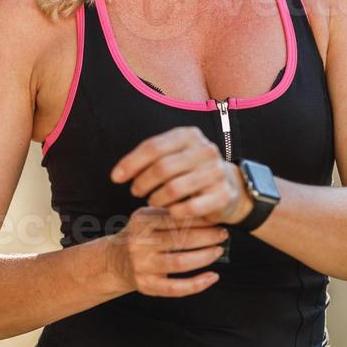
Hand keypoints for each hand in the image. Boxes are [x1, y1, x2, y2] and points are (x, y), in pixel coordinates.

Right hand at [105, 207, 228, 296]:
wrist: (114, 261)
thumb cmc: (140, 236)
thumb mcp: (148, 219)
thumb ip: (170, 214)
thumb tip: (207, 212)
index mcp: (140, 222)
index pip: (174, 218)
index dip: (198, 219)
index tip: (216, 218)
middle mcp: (138, 243)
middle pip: (179, 239)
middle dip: (206, 236)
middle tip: (223, 234)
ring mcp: (141, 266)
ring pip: (180, 263)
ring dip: (204, 257)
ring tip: (219, 251)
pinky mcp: (146, 285)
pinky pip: (176, 288)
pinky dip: (198, 284)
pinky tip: (213, 277)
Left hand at [111, 126, 251, 224]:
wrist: (230, 186)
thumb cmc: (190, 170)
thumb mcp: (173, 156)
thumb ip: (148, 159)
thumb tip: (117, 174)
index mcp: (189, 135)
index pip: (153, 147)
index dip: (131, 163)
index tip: (115, 178)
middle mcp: (205, 150)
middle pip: (162, 167)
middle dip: (142, 182)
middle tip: (135, 191)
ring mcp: (216, 172)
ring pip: (174, 188)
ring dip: (156, 198)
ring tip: (152, 201)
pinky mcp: (223, 194)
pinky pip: (191, 207)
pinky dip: (175, 211)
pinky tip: (170, 211)